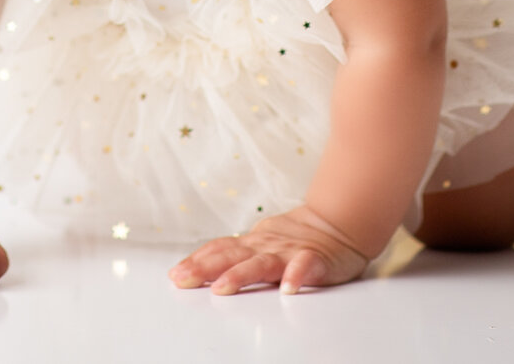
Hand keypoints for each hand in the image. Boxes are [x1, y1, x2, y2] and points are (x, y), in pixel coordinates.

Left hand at [168, 205, 373, 294]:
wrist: (338, 224)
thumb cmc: (296, 240)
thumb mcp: (260, 244)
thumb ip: (234, 256)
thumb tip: (195, 269)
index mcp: (252, 245)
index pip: (219, 250)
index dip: (196, 261)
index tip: (174, 275)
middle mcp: (265, 247)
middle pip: (231, 257)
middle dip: (204, 268)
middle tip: (183, 280)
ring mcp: (288, 253)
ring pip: (261, 264)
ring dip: (240, 275)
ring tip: (222, 288)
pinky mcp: (314, 259)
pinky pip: (305, 267)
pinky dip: (296, 275)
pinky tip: (288, 289)